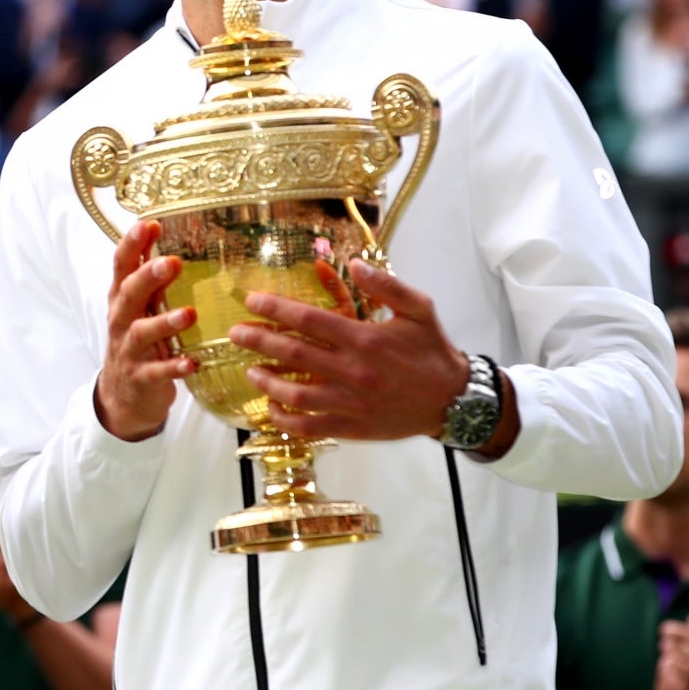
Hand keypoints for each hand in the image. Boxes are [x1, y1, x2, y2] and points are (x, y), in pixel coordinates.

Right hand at [95, 223, 196, 441]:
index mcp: (122, 300)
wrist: (122, 398)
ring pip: (141, 333)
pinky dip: (173, 367)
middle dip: (147, 277)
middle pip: (129, 296)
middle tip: (172, 262)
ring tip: (188, 314)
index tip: (148, 224)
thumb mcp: (139, 309)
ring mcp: (129, 352)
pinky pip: (157, 373)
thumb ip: (149, 278)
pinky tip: (191, 363)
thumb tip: (161, 236)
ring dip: (164, 323)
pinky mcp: (141, 379)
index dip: (132, 245)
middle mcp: (121, 322)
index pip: (121, 267)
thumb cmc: (136, 344)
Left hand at [232, 260, 470, 441]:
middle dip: (258, 340)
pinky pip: (308, 426)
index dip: (275, 309)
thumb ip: (386, 286)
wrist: (453, 401)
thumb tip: (354, 263)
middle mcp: (351, 371)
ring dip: (266, 381)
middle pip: (292, 354)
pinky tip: (271, 408)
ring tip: (249, 370)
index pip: (308, 320)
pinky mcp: (350, 427)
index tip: (252, 301)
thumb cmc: (432, 352)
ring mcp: (348, 402)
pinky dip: (284, 419)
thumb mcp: (418, 310)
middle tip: (235, 333)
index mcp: (363, 339)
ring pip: (294, 393)